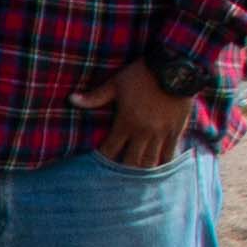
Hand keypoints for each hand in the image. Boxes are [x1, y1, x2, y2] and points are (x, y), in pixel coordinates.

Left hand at [76, 60, 196, 168]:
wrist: (175, 68)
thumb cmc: (142, 74)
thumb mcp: (116, 83)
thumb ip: (95, 97)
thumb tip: (71, 99)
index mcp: (125, 123)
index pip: (110, 149)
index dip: (103, 159)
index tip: (99, 165)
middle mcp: (142, 132)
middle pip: (131, 162)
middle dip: (123, 170)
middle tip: (118, 177)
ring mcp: (160, 133)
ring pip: (150, 161)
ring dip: (143, 170)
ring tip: (138, 178)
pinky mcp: (176, 130)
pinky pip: (170, 153)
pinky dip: (164, 162)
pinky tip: (160, 169)